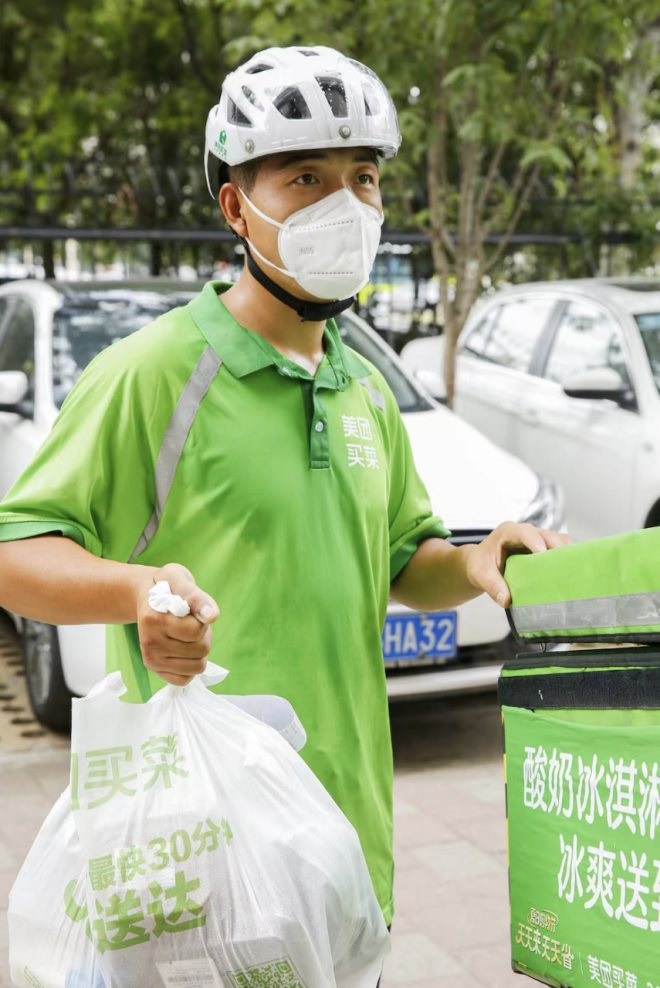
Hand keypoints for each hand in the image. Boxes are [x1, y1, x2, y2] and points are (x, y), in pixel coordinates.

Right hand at [136, 562, 219, 685]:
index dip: (201, 619)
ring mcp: (151, 658)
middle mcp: (150, 642)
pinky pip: (184, 680)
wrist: (145, 595)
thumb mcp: (179, 579)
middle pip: (201, 650)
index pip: (196, 631)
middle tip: (190, 622)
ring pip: (197, 667)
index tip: (190, 610)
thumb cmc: (165, 585)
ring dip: (199, 651)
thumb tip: (211, 616)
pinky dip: (190, 667)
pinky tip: (183, 651)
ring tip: (186, 635)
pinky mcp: (154, 668)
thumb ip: (197, 597)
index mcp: (155, 619)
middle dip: (203, 635)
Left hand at [465, 522, 570, 607]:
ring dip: (567, 554)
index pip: (525, 532)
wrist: (481, 564)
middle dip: (558, 549)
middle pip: (548, 535)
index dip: (536, 541)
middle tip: (566, 567)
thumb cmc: (480, 565)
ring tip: (573, 572)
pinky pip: (561, 549)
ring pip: (559, 540)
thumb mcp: (480, 575)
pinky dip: (568, 559)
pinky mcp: (546, 548)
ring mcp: (538, 539)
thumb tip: (506, 600)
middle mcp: (526, 532)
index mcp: (508, 532)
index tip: (543, 554)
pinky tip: (571, 574)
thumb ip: (492, 586)